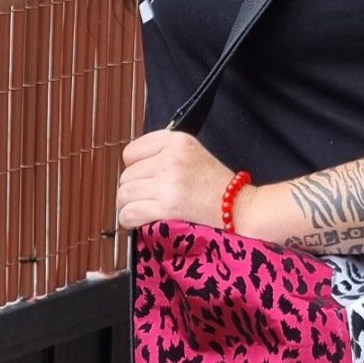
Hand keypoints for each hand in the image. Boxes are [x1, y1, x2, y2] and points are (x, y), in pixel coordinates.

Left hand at [115, 130, 235, 232]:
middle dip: (132, 191)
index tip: (143, 179)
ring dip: (128, 206)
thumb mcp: (191, 153)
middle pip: (126, 176)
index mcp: (175, 140)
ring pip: (124, 194)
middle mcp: (170, 158)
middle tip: (144, 200)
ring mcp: (168, 181)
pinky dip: (129, 220)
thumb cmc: (215, 185)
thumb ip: (162, 153)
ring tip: (139, 211)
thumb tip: (130, 169)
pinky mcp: (167, 205)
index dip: (134, 169)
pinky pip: (130, 212)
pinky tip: (138, 222)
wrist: (238, 207)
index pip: (131, 152)